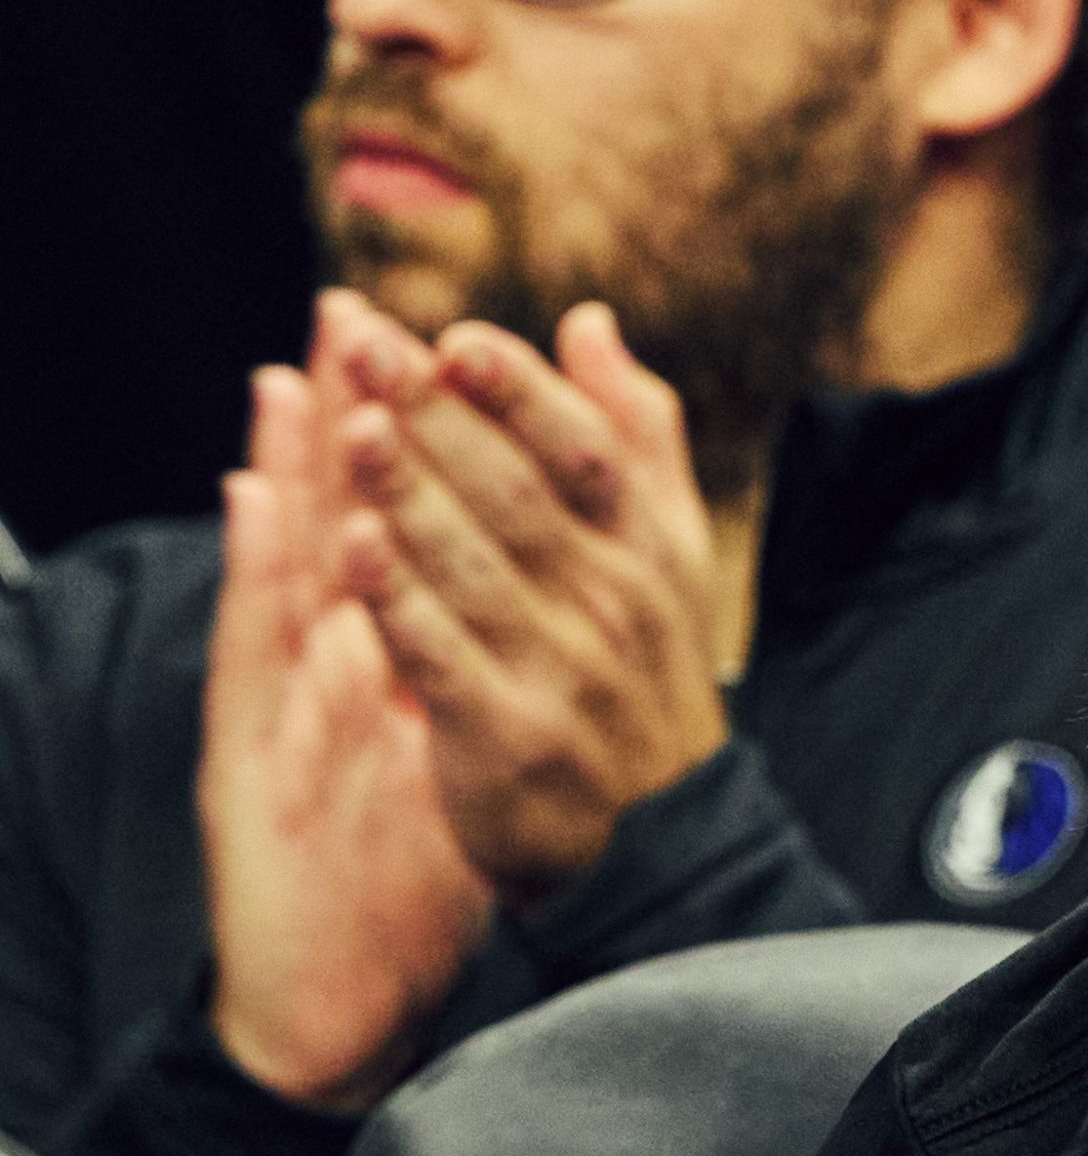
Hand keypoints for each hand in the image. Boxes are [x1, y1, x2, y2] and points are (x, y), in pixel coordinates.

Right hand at [201, 313, 497, 1111]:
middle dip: (345, 422)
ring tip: (295, 376)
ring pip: (286, 570)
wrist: (335, 1010)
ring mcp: (281, 711)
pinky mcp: (249, 760)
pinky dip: (262, 574)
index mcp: (380, 668)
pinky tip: (256, 504)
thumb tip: (510, 592)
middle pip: (334, 532)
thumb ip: (468, 667)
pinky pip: (259, 655)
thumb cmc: (398, 882)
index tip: (416, 347)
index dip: (401, 448)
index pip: (388, 540)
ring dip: (292, 472)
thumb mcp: (450, 762)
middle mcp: (325, 677)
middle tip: (347, 318)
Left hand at [325, 293, 730, 899]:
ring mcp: (563, 670)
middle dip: (438, 416)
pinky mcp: (509, 737)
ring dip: (412, 494)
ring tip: (355, 428)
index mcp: (649, 545)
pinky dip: (400, 601)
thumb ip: (634, 434)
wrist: (661, 833)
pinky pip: (443, 658)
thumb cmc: (642, 668)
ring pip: (475, 567)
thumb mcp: (668, 549)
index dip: (521, 391)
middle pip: (517, 492)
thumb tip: (587, 322)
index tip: (457, 337)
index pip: (586, 449)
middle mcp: (612, 599)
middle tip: (366, 349)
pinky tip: (352, 548)